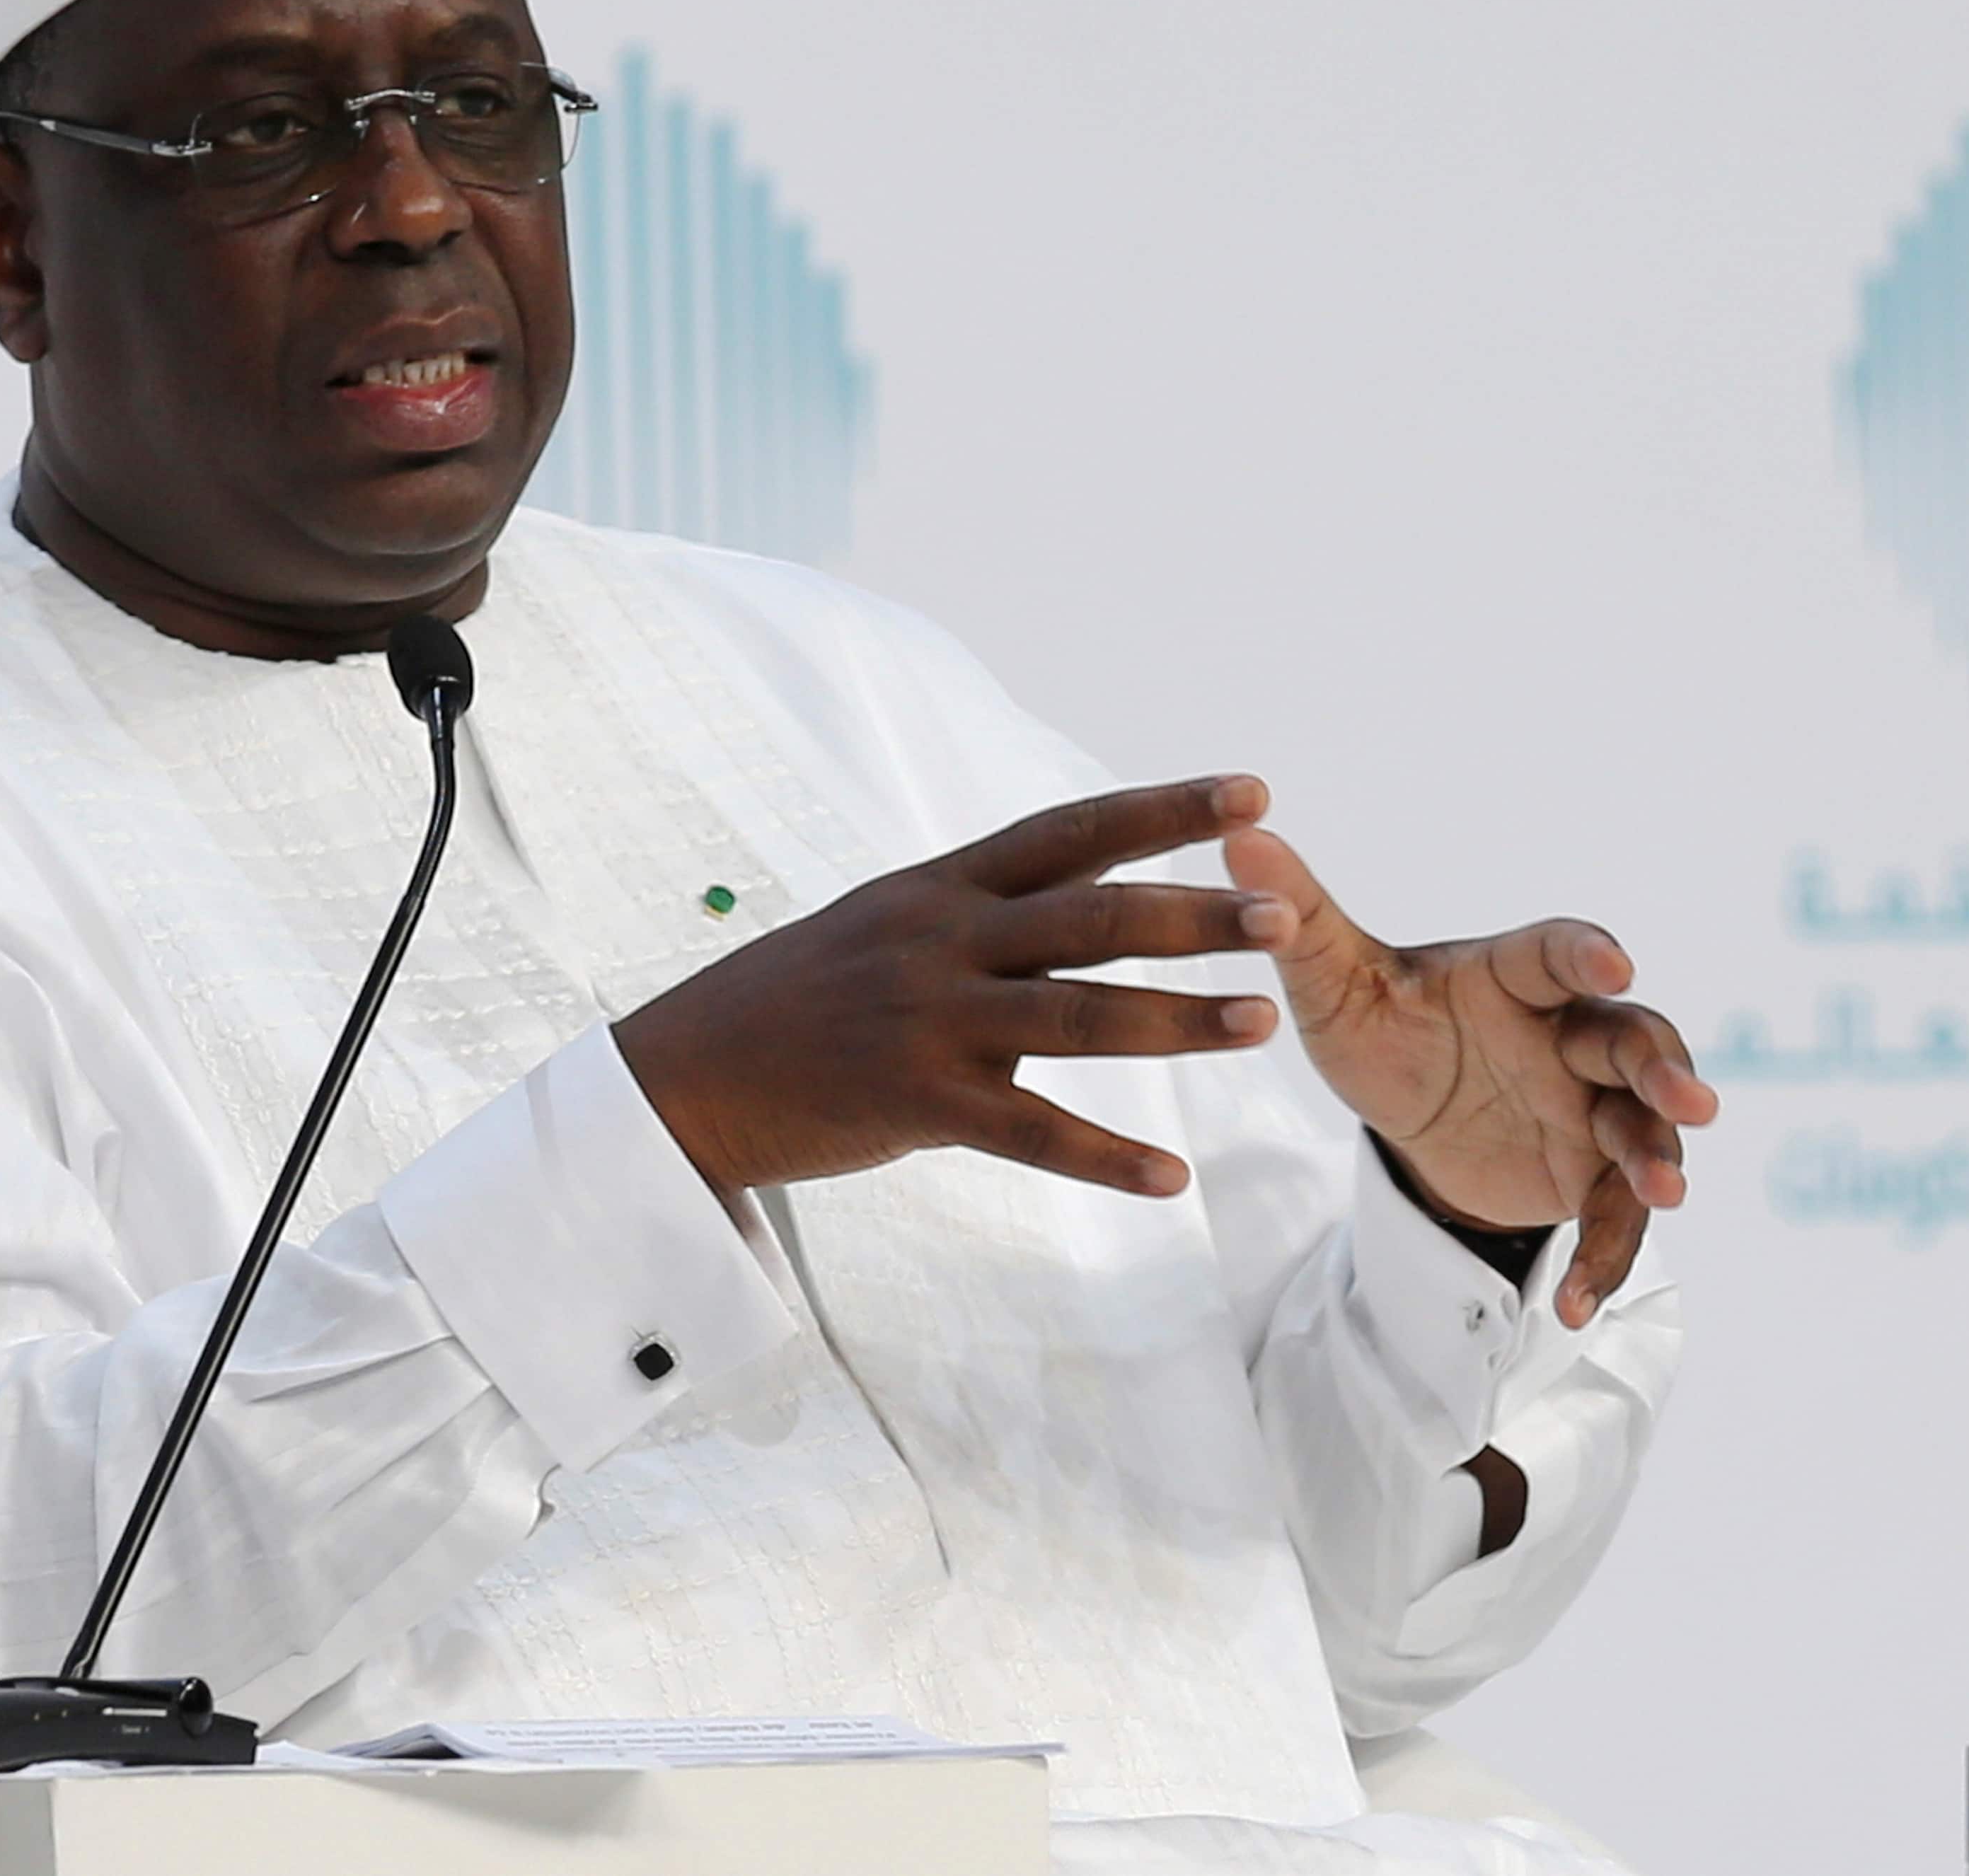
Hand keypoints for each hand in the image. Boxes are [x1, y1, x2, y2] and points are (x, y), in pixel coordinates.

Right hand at [615, 776, 1289, 1198]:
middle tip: (1285, 913)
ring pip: (1077, 1017)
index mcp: (940, 887)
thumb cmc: (795, 1004)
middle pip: (1092, 915)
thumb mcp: (885, 928)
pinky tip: (1171, 1177)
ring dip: (1178, 1022)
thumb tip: (1077, 915)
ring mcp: (927, 1020)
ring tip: (1262, 1025)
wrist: (684, 1079)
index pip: (1071, 831)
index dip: (1164, 807)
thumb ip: (981, 919)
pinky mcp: (913, 1103)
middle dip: (1196, 912)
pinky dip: (1104, 1158)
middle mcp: (941, 940)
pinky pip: (1028, 1134)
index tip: (1253, 790)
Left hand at [1226, 830, 1716, 1327]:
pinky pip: (1611, 1216)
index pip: (1556, 953)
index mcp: (1512, 976)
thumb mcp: (1331, 984)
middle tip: (1691, 1101)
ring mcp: (1589, 1105)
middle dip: (1663, 1067)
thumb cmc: (1381, 1027)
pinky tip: (1574, 1303)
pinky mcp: (1590, 1174)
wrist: (1407, 1114)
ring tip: (1667, 1190)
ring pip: (1641, 1126)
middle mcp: (1566, 1032)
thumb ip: (1296, 915)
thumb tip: (1235, 835)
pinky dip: (1603, 1258)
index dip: (1585, 954)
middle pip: (1631, 1038)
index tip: (1613, 960)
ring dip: (1659, 1155)